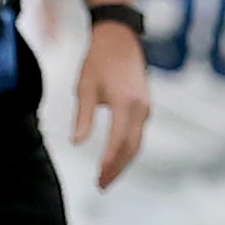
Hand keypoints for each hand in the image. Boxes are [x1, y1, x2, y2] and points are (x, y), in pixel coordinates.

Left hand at [69, 21, 149, 188]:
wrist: (119, 38)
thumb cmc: (98, 60)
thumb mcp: (84, 88)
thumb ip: (83, 117)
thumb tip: (77, 143)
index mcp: (126, 104)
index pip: (118, 142)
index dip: (108, 164)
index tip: (97, 180)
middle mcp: (141, 109)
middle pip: (132, 148)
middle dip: (117, 169)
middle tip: (102, 186)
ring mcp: (146, 108)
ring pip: (137, 142)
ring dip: (123, 161)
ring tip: (107, 176)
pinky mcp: (145, 106)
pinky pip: (138, 133)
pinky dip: (128, 149)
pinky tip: (116, 156)